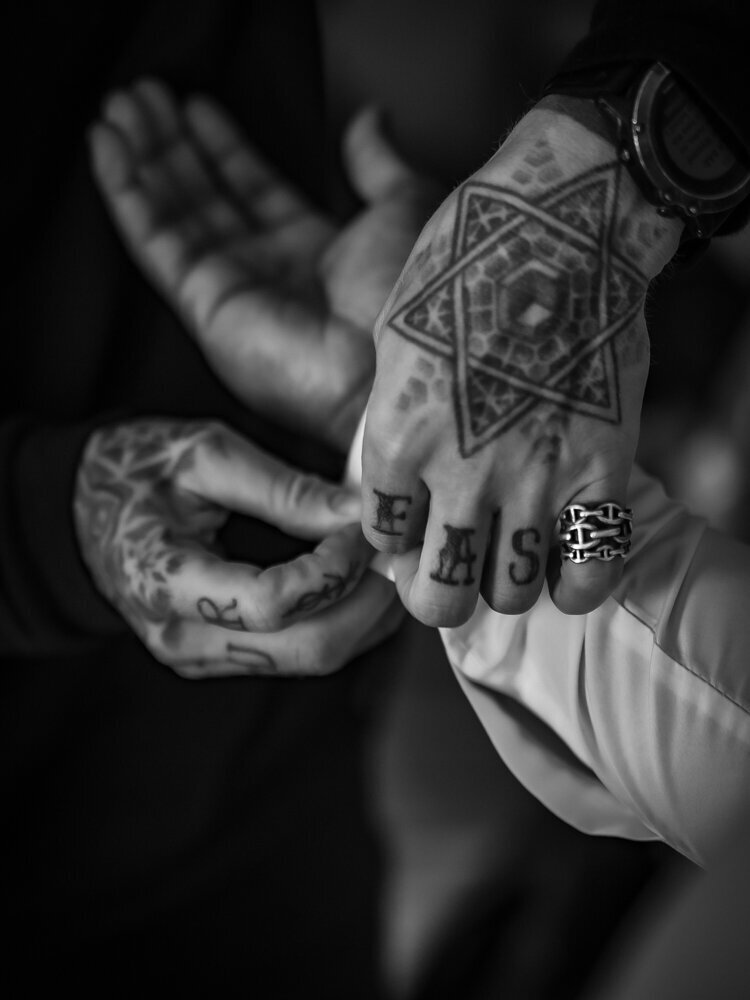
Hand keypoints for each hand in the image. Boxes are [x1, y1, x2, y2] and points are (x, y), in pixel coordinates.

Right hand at [74, 419, 401, 677]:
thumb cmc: (135, 469)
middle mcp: (184, 638)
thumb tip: (358, 514)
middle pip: (307, 650)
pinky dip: (341, 624)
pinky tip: (357, 583)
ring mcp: (201, 657)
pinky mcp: (220, 657)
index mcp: (166, 581)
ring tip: (385, 564)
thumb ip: (283, 489)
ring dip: (365, 619)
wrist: (80, 509)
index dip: (332, 569)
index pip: (271, 603)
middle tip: (395, 552)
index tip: (360, 527)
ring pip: (311, 661)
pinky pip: (296, 656)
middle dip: (368, 603)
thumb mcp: (203, 454)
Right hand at [89, 79, 438, 450]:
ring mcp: (234, 292)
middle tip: (141, 96)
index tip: (194, 105)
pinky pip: (156, 245)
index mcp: (316, 251)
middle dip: (171, 148)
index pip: (254, 189)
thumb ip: (377, 164)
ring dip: (141, 163)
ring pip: (173, 216)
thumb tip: (370, 117)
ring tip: (115, 110)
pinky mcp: (205, 308)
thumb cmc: (411, 292)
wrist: (397, 362)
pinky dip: (127, 197)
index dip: (222, 147)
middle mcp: (270, 272)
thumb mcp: (404, 207)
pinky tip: (107, 150)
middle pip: (206, 198)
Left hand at [361, 99, 682, 624]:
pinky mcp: (602, 469)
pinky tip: (563, 567)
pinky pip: (590, 571)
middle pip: (439, 597)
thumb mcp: (393, 337)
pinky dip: (574, 585)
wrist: (560, 223)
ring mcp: (535, 477)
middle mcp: (461, 474)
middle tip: (449, 564)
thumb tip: (396, 478)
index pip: (382, 539)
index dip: (395, 538)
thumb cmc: (464, 265)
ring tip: (505, 555)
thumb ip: (391, 422)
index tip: (412, 523)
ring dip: (502, 584)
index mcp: (400, 437)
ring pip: (509, 594)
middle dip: (439, 590)